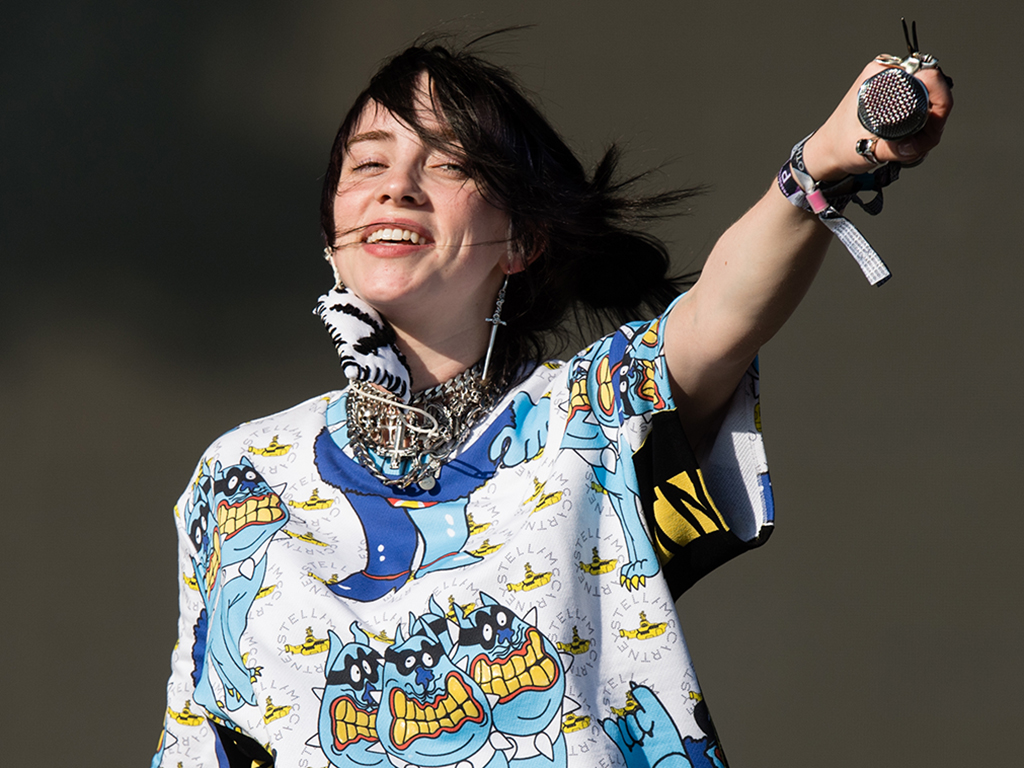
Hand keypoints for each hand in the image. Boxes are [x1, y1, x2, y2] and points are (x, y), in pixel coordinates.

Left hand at [802, 60, 953, 180]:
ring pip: (932, 105)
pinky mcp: (899, 100)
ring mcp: (896, 87)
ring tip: (907, 149)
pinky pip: (925, 111)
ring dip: (927, 131)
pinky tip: (907, 146)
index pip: (928, 76)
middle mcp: (890, 75)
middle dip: (933, 122)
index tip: (933, 127)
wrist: (828, 152)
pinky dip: (921, 131)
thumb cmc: (841, 146)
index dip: (939, 102)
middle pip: (934, 92)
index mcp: (880, 76)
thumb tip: (918, 144)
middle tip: (917, 145)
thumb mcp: (869, 149)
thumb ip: (897, 147)